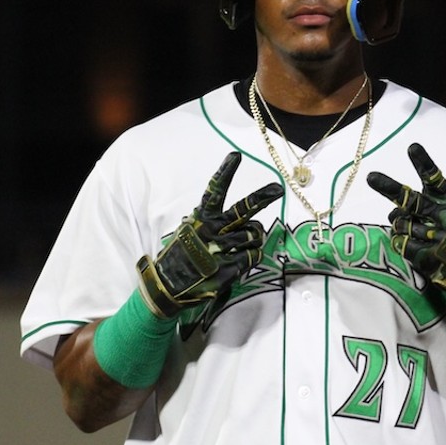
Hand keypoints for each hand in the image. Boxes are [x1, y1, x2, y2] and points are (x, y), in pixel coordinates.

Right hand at [137, 152, 282, 318]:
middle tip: (278, 189)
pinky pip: (254, 256)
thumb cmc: (180, 257)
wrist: (168, 288)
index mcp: (201, 218)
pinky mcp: (230, 268)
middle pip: (244, 210)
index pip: (214, 191)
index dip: (225, 172)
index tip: (235, 156)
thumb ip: (209, 223)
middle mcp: (213, 230)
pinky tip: (240, 261)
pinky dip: (251, 256)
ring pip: (255, 235)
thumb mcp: (189, 232)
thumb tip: (230, 218)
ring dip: (255, 238)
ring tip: (246, 243)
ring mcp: (223, 249)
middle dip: (263, 197)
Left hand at [366, 143, 445, 309]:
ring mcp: (436, 238)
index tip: (412, 147)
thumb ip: (427, 208)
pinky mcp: (430, 257)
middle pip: (410, 200)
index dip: (423, 163)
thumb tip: (395, 211)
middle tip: (371, 177)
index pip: (435, 179)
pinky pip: (401, 244)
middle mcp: (443, 217)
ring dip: (399, 225)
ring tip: (411, 229)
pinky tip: (411, 244)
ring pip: (400, 223)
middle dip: (388, 187)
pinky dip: (400, 242)